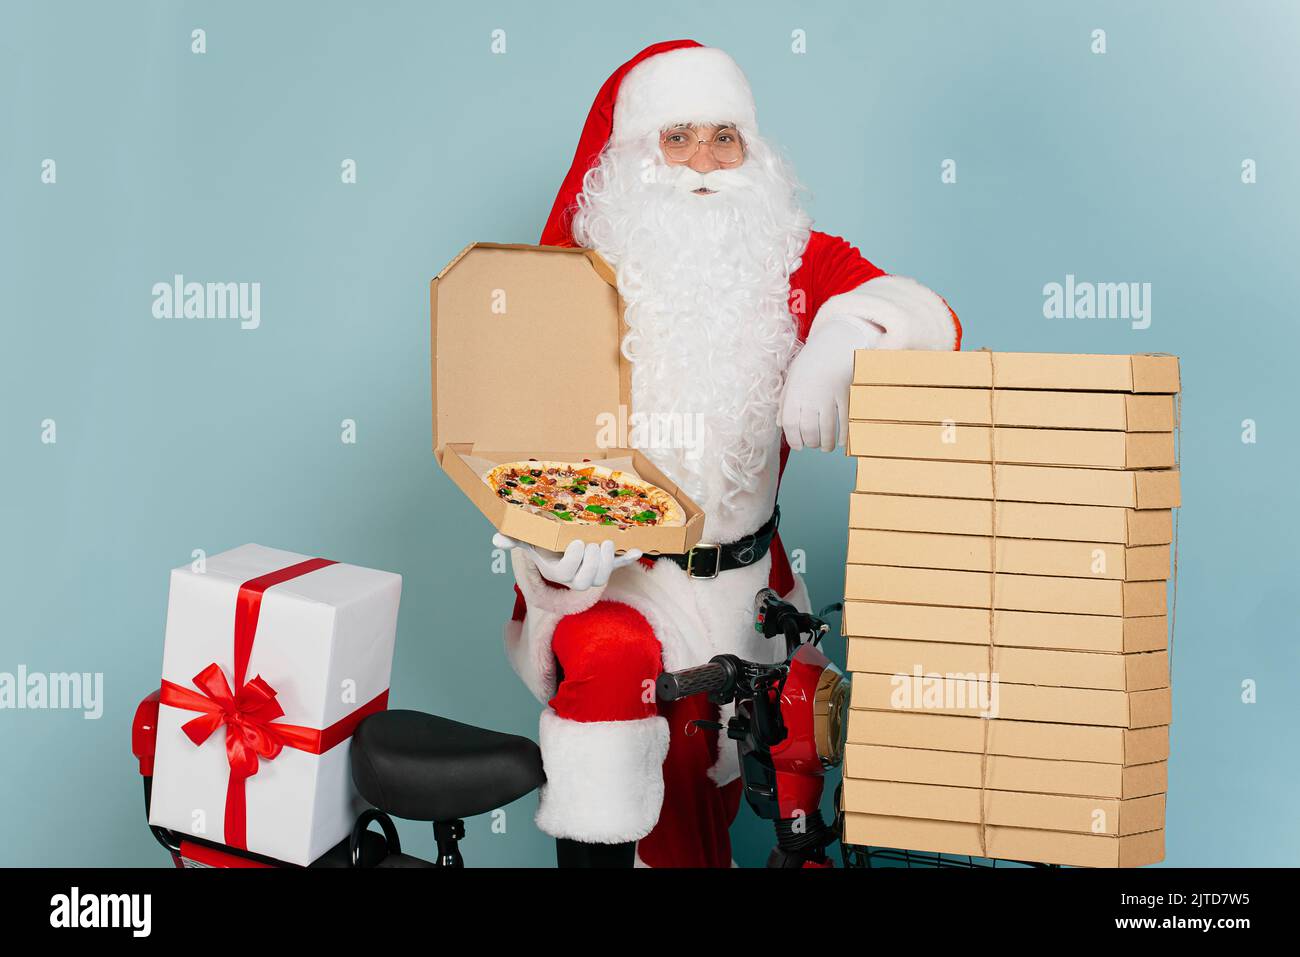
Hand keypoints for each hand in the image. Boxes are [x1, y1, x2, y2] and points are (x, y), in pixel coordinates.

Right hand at [492, 533, 642, 590]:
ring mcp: (592, 571)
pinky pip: (619, 565)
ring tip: (606, 542)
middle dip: (593, 563)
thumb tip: (497, 540)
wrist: (559, 543)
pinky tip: (637, 550)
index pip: (565, 575)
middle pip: (586, 581)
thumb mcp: (528, 538)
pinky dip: (628, 558)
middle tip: (594, 543)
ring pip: (601, 578)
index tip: (578, 542)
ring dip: (607, 562)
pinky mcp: (606, 563)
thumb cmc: (542, 540)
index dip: (574, 561)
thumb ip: (513, 539)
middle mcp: (575, 577)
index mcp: (556, 571)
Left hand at [781, 315, 880, 451]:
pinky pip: (844, 421)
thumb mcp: (792, 378)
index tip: (799, 446)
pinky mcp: (846, 395)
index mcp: (794, 393)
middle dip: (811, 443)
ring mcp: (829, 397)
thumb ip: (785, 401)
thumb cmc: (810, 363)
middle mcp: (810, 397)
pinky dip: (843, 435)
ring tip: (825, 448)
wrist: (834, 344)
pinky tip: (840, 442)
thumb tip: (779, 423)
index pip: (790, 425)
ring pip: (827, 429)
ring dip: (826, 443)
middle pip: (809, 430)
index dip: (794, 440)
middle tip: (813, 445)